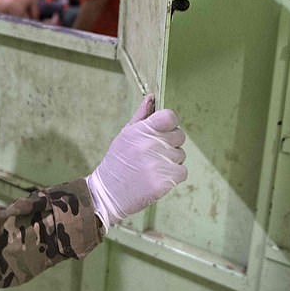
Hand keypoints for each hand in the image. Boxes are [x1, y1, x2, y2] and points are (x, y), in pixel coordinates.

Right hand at [86, 94, 187, 227]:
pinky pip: (182, 172)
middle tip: (153, 152)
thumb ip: (141, 116)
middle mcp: (151, 145)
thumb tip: (152, 97)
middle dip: (170, 142)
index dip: (170, 122)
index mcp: (141, 130)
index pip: (170, 117)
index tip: (164, 129)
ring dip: (171, 160)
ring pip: (181, 155)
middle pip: (179, 135)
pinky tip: (157, 177)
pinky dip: (173, 176)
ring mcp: (159, 163)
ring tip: (151, 167)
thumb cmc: (117, 161)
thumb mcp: (125, 135)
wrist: (108, 192)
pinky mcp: (165, 181)